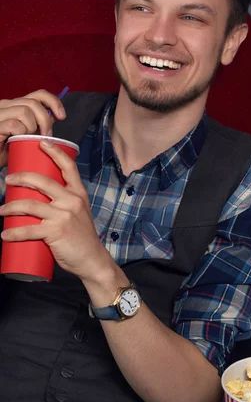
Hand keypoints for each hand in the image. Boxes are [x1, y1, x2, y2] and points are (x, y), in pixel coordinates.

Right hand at [0, 90, 65, 166]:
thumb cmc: (9, 148)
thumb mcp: (28, 133)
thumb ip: (39, 123)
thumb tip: (54, 116)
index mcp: (16, 104)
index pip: (39, 94)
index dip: (53, 102)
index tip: (62, 116)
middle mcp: (6, 105)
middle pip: (34, 103)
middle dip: (45, 120)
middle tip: (45, 135)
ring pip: (24, 111)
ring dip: (31, 127)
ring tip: (26, 138)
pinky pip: (14, 124)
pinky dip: (20, 133)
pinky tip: (16, 140)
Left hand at [0, 140, 112, 280]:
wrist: (91, 258)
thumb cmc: (82, 236)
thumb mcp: (79, 212)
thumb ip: (64, 202)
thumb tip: (40, 196)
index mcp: (79, 193)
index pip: (68, 167)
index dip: (55, 152)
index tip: (42, 143)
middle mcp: (72, 201)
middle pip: (43, 181)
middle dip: (21, 178)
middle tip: (8, 180)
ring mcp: (64, 216)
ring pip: (30, 204)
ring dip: (10, 207)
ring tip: (1, 210)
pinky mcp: (55, 232)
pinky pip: (28, 229)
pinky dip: (13, 232)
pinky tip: (5, 234)